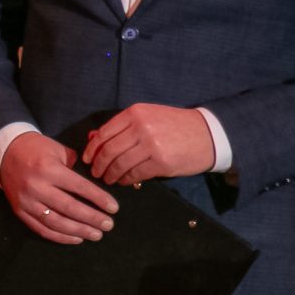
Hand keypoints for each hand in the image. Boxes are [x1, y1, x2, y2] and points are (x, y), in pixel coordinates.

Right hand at [0, 132, 119, 244]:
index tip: (114, 208)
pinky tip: (77, 239)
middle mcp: (37, 187)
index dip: (99, 199)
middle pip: (70, 208)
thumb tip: (96, 181)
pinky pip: (42, 229)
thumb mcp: (57, 149)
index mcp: (49, 169)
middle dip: (92, 218)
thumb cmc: (36, 149)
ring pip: (56, 223)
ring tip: (96, 235)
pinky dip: (61, 237)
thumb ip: (76, 165)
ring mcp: (27, 201)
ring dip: (79, 231)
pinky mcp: (20, 212)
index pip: (79, 187)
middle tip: (108, 225)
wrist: (4, 152)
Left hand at [82, 103, 215, 185]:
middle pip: (109, 151)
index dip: (92, 149)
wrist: (207, 134)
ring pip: (120, 164)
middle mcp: (141, 127)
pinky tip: (124, 181)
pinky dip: (126, 179)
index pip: (104, 133)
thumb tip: (92, 139)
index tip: (87, 159)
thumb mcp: (148, 117)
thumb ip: (121, 127)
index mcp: (135, 113)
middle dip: (99, 165)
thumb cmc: (174, 125)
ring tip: (108, 179)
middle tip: (96, 173)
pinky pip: (136, 174)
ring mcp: (151, 145)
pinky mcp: (161, 163)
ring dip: (111, 174)